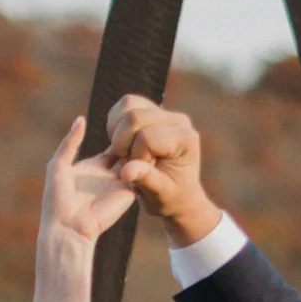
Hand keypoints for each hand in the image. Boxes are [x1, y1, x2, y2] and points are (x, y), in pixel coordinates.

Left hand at [40, 116, 137, 248]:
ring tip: (150, 131)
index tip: (129, 118)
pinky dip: (147, 161)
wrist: (68, 227)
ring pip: (136, 161)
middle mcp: (107, 174)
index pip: (112, 146)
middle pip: (127, 152)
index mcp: (92, 166)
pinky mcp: (128, 191)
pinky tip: (154, 146)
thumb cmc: (58, 198)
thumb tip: (81, 119)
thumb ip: (70, 142)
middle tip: (145, 124)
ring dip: (142, 148)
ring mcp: (119, 183)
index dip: (120, 133)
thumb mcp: (58, 164)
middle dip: (135, 140)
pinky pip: (141, 173)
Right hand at [103, 95, 222, 244]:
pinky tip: (123, 143)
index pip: (146, 137)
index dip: (136, 157)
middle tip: (130, 162)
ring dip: (117, 131)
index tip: (142, 173)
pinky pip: (126, 104)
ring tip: (126, 152)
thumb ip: (145, 179)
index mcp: (185, 139)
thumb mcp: (160, 194)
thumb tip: (125, 172)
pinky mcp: (151, 109)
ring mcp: (165, 112)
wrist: (177, 193)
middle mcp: (178, 120)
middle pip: (134, 116)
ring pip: (128, 104)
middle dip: (123, 143)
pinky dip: (116, 123)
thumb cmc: (171, 197)